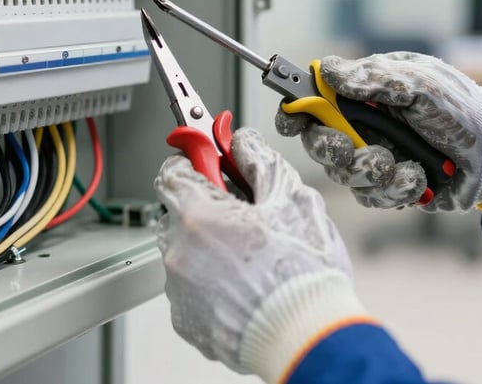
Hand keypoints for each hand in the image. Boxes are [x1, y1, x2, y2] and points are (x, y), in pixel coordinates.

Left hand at [154, 128, 371, 381]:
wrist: (309, 339)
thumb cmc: (303, 273)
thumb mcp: (290, 197)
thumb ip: (258, 160)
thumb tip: (243, 143)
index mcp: (199, 216)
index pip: (172, 171)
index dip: (193, 159)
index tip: (208, 158)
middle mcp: (180, 253)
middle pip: (178, 211)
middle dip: (205, 204)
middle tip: (242, 209)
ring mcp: (181, 291)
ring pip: (185, 250)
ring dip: (208, 244)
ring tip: (251, 253)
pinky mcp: (189, 321)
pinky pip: (192, 286)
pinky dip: (211, 280)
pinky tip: (246, 282)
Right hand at [275, 53, 481, 213]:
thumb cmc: (459, 108)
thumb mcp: (418, 83)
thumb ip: (373, 78)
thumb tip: (325, 69)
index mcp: (363, 94)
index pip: (313, 101)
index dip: (295, 110)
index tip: (292, 118)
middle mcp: (361, 125)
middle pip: (317, 142)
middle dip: (331, 147)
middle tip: (350, 147)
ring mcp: (373, 156)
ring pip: (343, 174)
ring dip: (371, 170)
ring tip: (403, 165)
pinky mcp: (388, 186)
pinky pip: (371, 196)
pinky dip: (395, 187)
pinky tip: (418, 178)